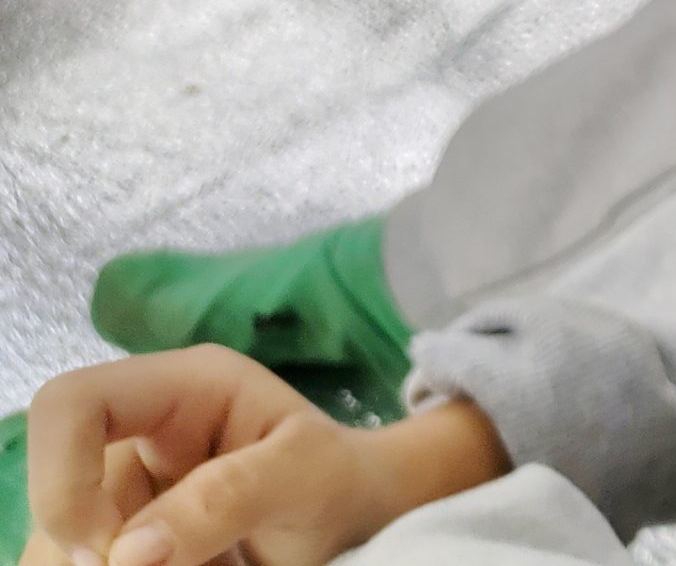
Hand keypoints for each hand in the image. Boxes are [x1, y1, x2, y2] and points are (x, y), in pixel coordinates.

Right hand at [22, 347, 507, 565]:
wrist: (356, 516)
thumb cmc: (340, 478)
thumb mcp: (307, 475)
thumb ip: (230, 496)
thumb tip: (130, 552)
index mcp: (181, 389)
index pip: (71, 404)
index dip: (61, 477)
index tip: (108, 551)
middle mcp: (136, 435)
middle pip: (58, 492)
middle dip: (93, 550)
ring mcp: (122, 490)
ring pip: (61, 544)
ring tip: (205, 565)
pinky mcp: (119, 536)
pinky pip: (79, 563)